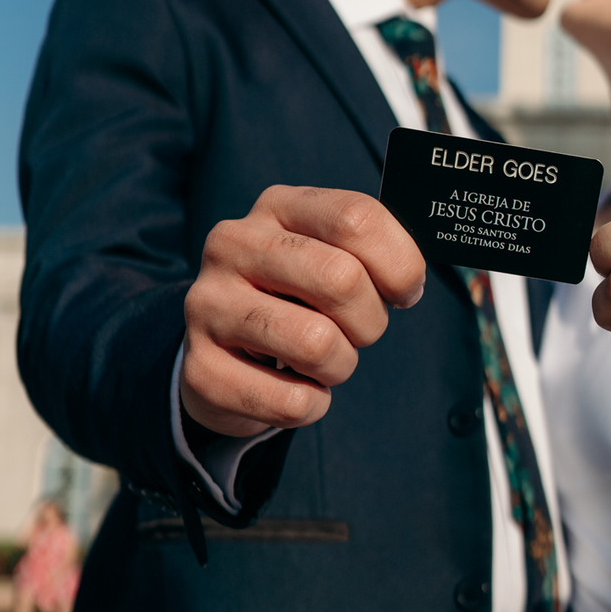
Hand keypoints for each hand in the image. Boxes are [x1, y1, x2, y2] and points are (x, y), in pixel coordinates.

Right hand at [180, 187, 425, 437]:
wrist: (222, 352)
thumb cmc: (297, 299)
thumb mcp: (329, 256)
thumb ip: (372, 252)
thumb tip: (411, 280)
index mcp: (276, 206)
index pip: (356, 219)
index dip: (400, 264)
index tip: (404, 292)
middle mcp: (233, 244)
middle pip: (341, 279)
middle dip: (370, 322)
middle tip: (357, 332)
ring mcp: (208, 304)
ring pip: (317, 343)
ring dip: (339, 366)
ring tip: (320, 361)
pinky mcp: (200, 368)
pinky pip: (290, 401)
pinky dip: (310, 405)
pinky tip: (293, 389)